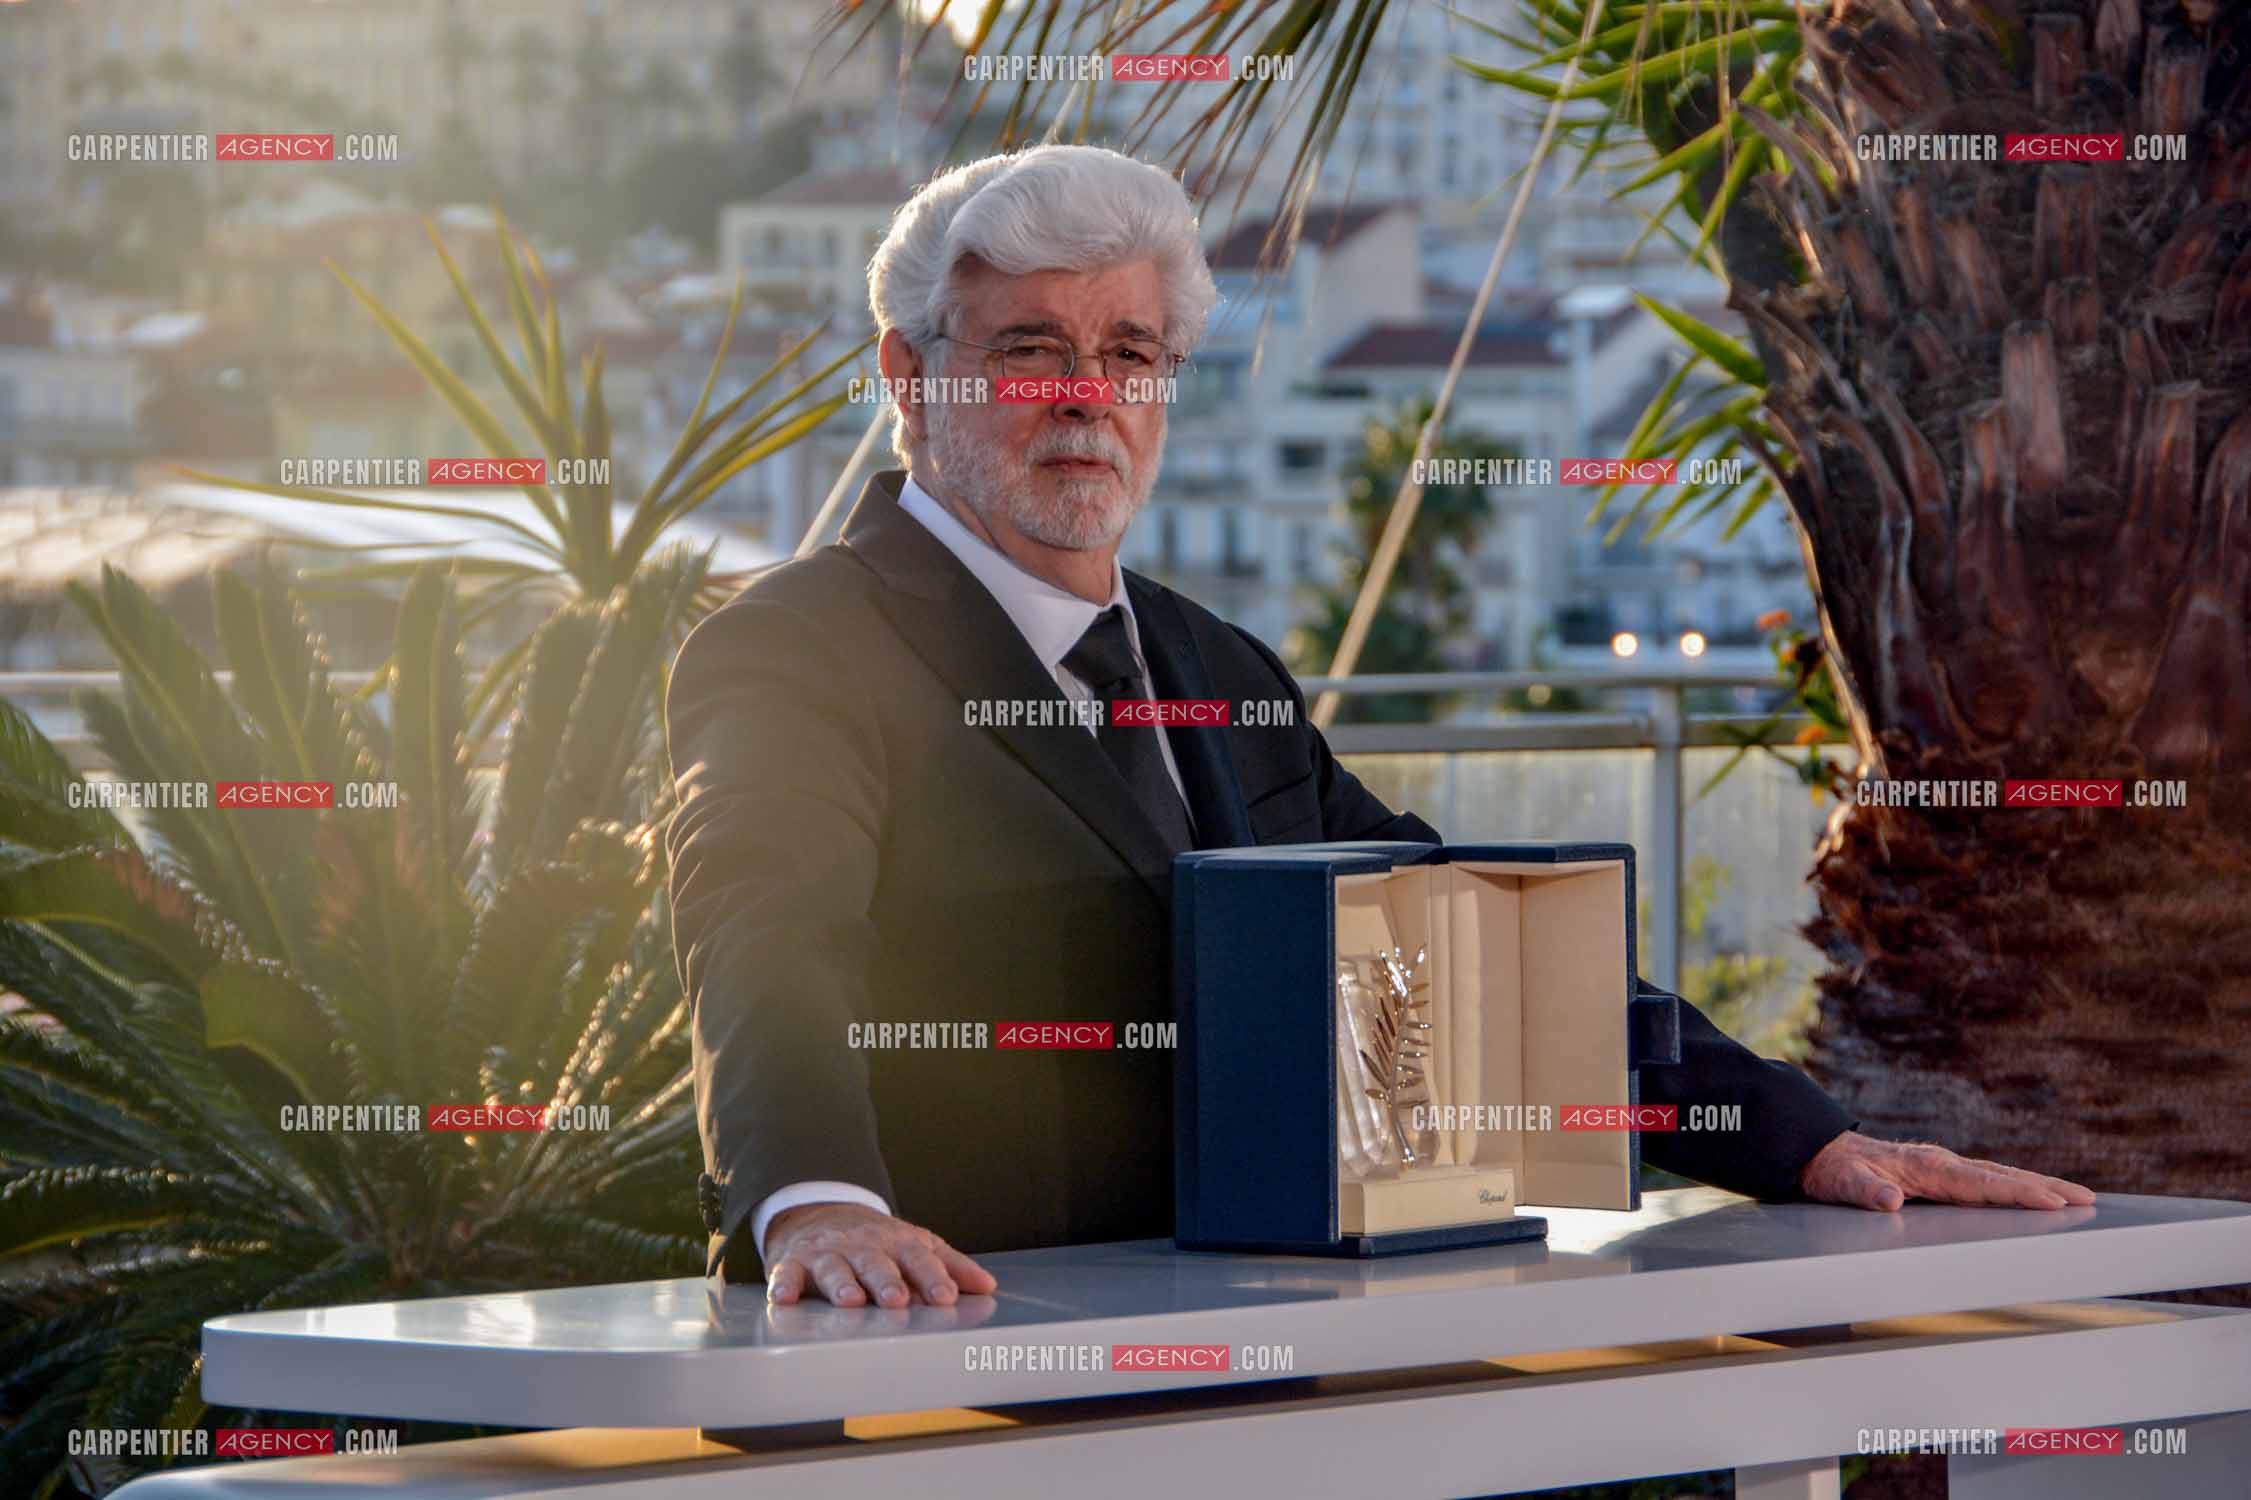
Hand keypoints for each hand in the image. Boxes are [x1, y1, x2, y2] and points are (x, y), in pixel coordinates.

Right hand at [762, 1202, 997, 1307]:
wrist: (820, 1212)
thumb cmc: (877, 1241)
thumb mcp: (915, 1245)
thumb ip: (950, 1265)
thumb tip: (987, 1286)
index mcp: (896, 1243)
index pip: (918, 1257)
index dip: (932, 1277)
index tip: (946, 1297)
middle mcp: (862, 1246)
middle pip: (876, 1262)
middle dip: (887, 1281)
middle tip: (898, 1300)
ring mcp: (827, 1253)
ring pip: (835, 1267)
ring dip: (842, 1284)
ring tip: (851, 1301)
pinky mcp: (794, 1263)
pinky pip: (787, 1273)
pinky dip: (784, 1284)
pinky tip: (784, 1298)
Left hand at [1798, 1130, 2096, 1211]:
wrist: (1821, 1153)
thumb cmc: (1834, 1172)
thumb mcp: (1843, 1184)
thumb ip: (1866, 1192)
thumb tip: (1891, 1200)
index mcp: (1926, 1168)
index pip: (1981, 1184)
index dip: (2018, 1194)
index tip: (2053, 1202)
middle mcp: (1941, 1164)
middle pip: (2002, 1176)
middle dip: (2046, 1187)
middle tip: (2088, 1198)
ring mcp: (1943, 1167)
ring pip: (1999, 1176)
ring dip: (2038, 1185)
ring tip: (2077, 1196)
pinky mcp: (1941, 1174)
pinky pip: (1986, 1180)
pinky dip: (2015, 1186)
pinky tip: (2033, 1196)